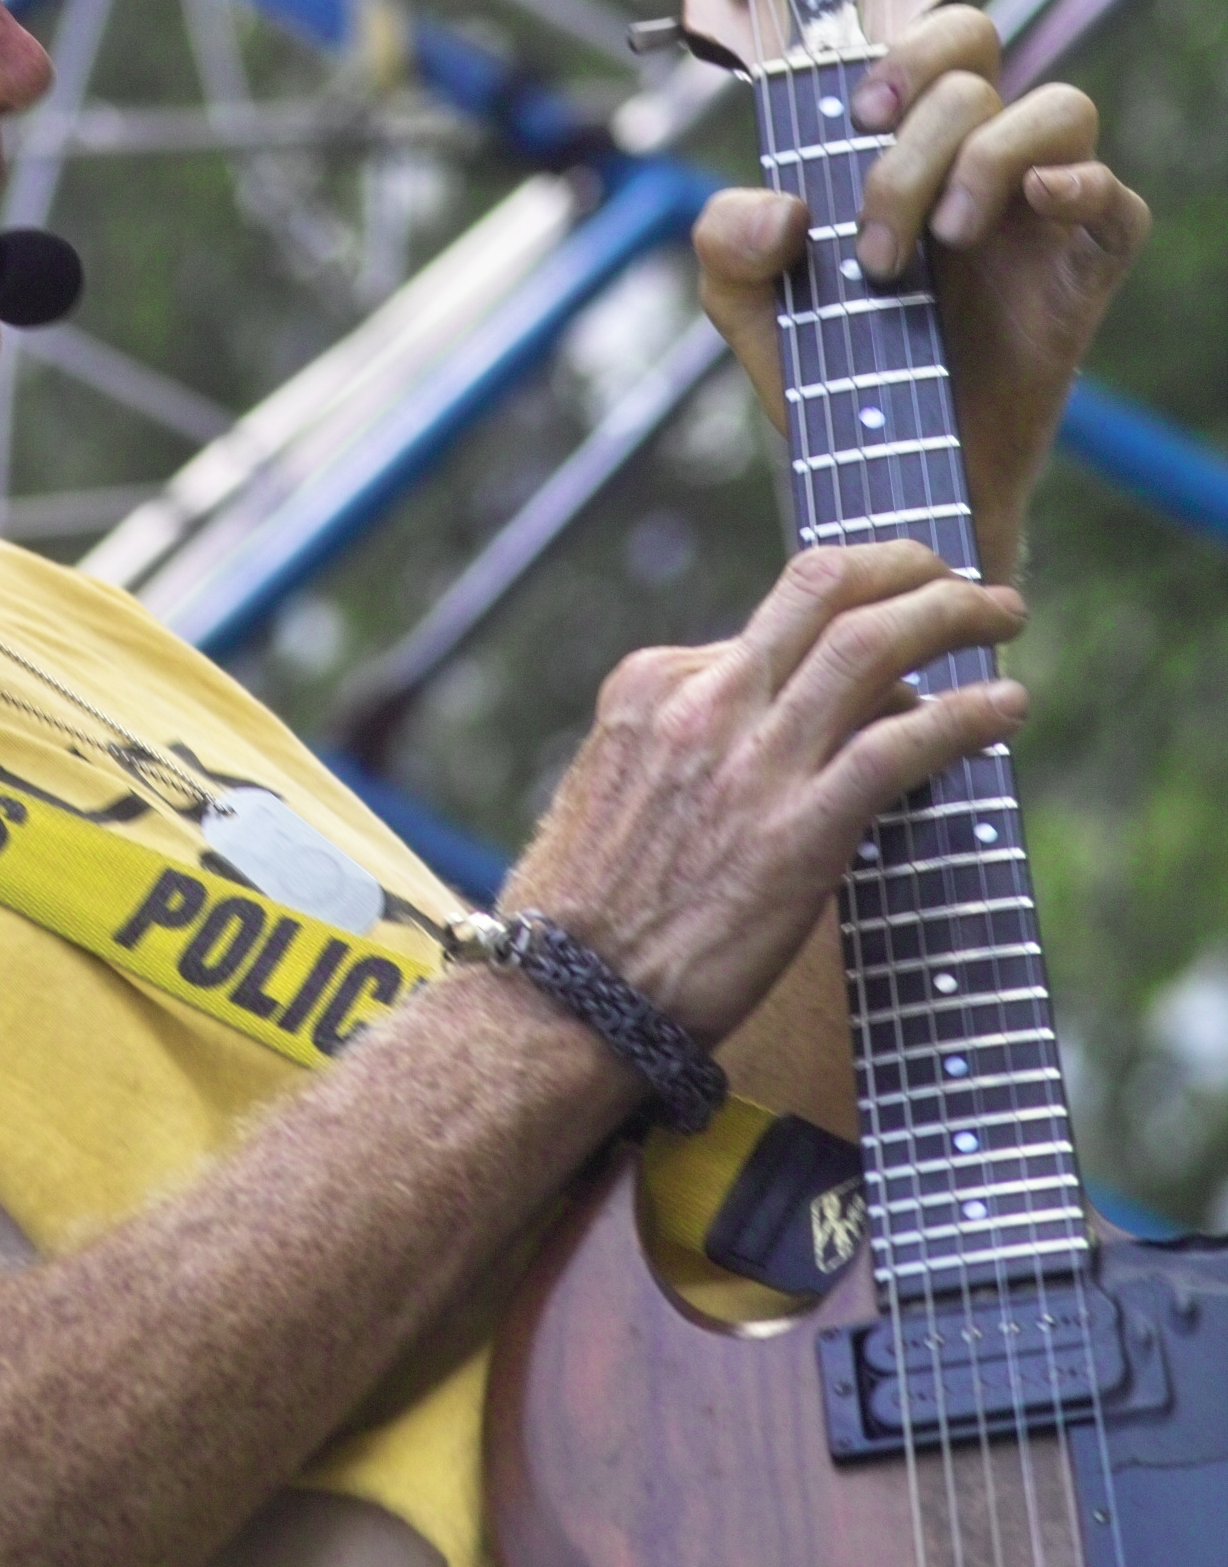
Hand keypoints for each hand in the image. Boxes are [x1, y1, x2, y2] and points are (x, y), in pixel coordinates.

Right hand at [502, 542, 1026, 1045]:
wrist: (562, 1001)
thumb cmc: (584, 918)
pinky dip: (966, 714)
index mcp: (651, 685)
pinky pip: (901, 745)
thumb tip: (767, 736)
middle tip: (957, 576)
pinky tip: (1006, 708)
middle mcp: (701, 703)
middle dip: (906, 564)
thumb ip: (685, 743)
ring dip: (953, 614)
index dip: (845, 625)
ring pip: (871, 644)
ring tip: (1002, 613)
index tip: (889, 646)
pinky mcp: (796, 832)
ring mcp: (749, 765)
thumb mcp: (614, 785)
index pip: (771, 620)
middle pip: (823, 587)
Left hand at [693, 8, 1151, 581]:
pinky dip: (1080, 182)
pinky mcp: (1084, 267)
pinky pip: (1115, 198)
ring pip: (1057, 107)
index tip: (858, 116)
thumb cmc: (831, 374)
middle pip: (977, 67)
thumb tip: (782, 210)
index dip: (904, 51)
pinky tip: (1034, 205)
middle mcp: (979, 162)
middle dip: (917, 132)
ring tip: (941, 243)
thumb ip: (724, 241)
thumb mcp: (747, 307)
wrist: (881, 470)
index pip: (933, 43)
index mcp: (908, 149)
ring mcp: (1039, 211)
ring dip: (985, 158)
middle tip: (875, 227)